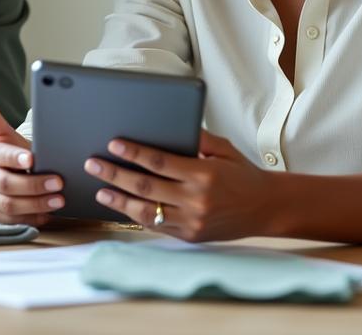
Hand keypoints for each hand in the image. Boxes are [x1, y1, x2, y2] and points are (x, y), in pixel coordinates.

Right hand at [0, 64, 64, 225]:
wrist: (23, 177)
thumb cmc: (19, 151)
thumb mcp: (6, 130)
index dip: (14, 157)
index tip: (32, 158)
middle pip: (5, 184)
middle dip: (34, 184)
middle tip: (59, 182)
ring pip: (9, 205)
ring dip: (37, 202)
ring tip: (60, 198)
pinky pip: (11, 221)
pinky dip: (32, 217)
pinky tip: (48, 212)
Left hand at [84, 130, 272, 241]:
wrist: (267, 208)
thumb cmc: (244, 174)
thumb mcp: (224, 149)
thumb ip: (197, 138)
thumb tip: (169, 126)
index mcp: (204, 174)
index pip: (159, 162)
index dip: (134, 153)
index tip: (114, 144)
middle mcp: (196, 200)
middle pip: (145, 186)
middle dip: (115, 174)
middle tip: (94, 164)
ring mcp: (191, 221)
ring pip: (145, 211)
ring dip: (118, 200)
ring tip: (100, 190)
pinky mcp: (190, 236)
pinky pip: (157, 226)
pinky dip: (137, 216)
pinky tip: (122, 207)